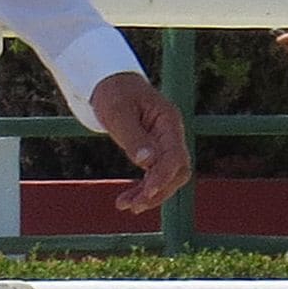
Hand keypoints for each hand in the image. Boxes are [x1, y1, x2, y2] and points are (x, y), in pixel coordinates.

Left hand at [89, 72, 190, 213]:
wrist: (109, 82)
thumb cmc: (114, 93)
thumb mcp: (118, 112)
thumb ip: (133, 137)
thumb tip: (147, 163)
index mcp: (168, 120)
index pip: (175, 155)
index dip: (163, 176)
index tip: (147, 192)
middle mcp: (171, 133)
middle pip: (178, 170)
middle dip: (159, 190)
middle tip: (134, 205)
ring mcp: (164, 142)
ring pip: (168, 177)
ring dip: (150, 195)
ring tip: (125, 206)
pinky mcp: (153, 150)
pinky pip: (154, 175)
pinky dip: (143, 189)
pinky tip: (126, 200)